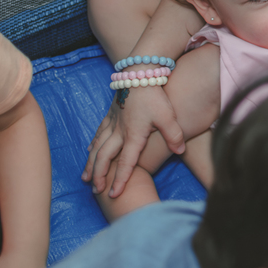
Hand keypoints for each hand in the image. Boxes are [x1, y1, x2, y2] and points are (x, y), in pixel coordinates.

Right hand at [82, 79, 184, 197]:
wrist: (139, 72)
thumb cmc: (154, 95)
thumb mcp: (168, 116)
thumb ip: (174, 135)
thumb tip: (181, 151)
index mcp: (133, 135)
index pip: (126, 162)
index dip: (120, 179)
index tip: (114, 194)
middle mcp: (119, 132)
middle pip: (105, 158)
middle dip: (100, 175)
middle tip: (96, 190)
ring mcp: (112, 122)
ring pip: (97, 147)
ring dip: (91, 163)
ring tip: (86, 177)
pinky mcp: (110, 114)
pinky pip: (98, 133)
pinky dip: (92, 144)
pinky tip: (89, 150)